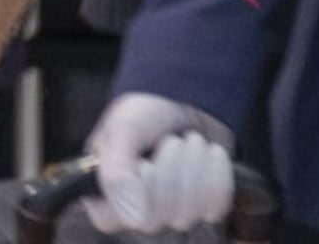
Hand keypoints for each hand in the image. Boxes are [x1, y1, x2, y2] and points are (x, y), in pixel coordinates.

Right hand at [88, 92, 234, 233]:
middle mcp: (133, 211)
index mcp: (101, 194)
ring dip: (194, 168)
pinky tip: (210, 152)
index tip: (144, 162)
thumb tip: (134, 220)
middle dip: (170, 172)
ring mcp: (170, 213)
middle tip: (172, 140)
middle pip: (156, 217)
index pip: (116, 218)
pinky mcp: (203, 208)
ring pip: (187, 214)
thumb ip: (117, 174)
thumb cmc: (145, 111)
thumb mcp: (123, 130)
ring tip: (190, 140)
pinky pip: (215, 207)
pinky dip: (217, 174)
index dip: (137, 188)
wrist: (185, 99)